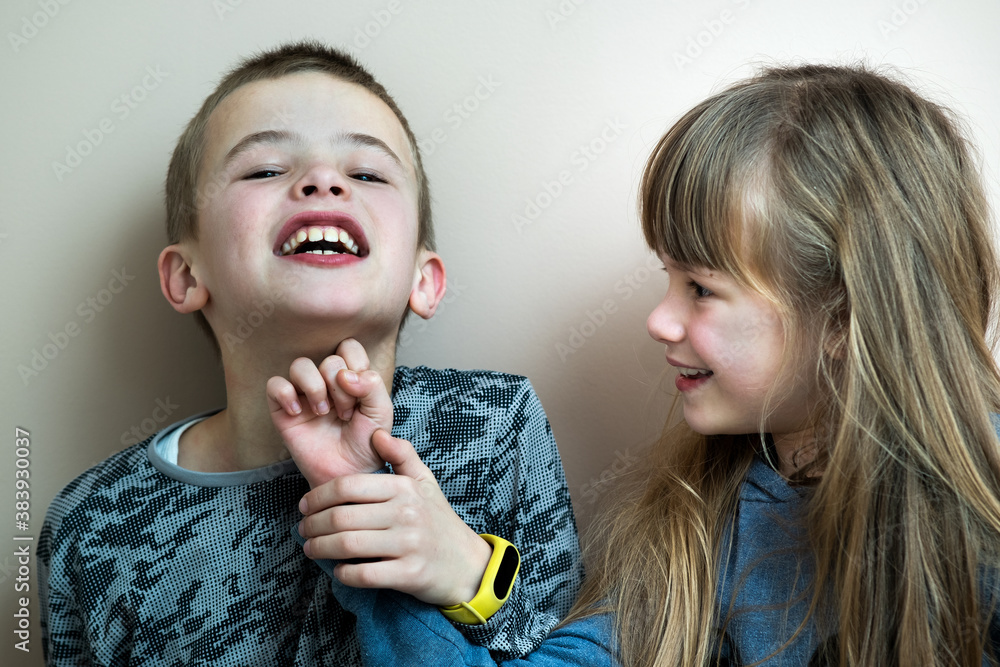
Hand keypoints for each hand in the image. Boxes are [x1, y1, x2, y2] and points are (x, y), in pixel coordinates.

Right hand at [266, 339, 391, 487]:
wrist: (349, 474)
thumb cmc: (366, 444)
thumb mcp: (381, 413)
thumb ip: (372, 386)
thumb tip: (345, 374)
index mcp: (351, 377)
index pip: (349, 347)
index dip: (356, 366)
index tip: (360, 395)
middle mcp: (327, 382)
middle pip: (328, 360)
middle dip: (340, 388)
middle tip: (345, 414)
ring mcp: (304, 394)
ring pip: (300, 365)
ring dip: (315, 388)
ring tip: (323, 413)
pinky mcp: (283, 410)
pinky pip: (274, 385)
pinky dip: (285, 394)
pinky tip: (297, 412)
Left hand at [297, 429, 493, 606]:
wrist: (467, 564)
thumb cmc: (439, 521)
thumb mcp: (426, 482)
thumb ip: (403, 455)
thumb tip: (377, 434)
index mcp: (404, 488)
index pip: (348, 486)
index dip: (318, 496)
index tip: (304, 505)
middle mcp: (406, 513)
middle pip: (341, 516)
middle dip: (313, 525)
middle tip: (303, 530)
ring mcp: (408, 544)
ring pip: (347, 545)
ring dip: (320, 548)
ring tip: (311, 548)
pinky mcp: (409, 574)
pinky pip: (363, 574)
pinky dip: (343, 573)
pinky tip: (338, 569)